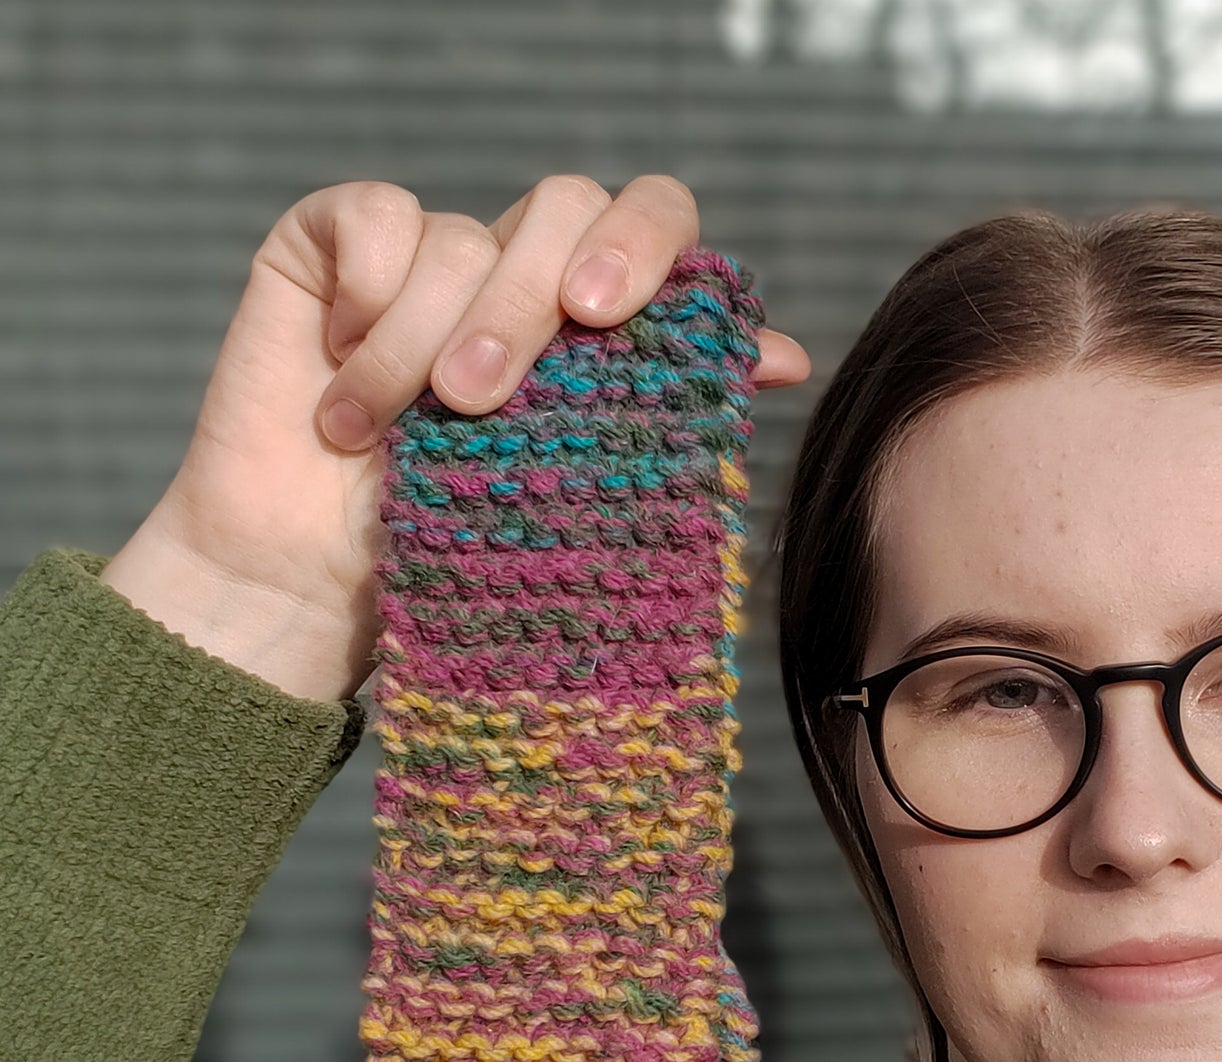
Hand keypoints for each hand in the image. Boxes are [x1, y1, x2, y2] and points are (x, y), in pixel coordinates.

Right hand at [100, 174, 809, 701]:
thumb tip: (788, 357)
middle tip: (476, 402)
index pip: (653, 218)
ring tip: (387, 432)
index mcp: (594, 317)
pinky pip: (372, 216)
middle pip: (563, 207)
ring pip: (461, 235)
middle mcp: (523, 268)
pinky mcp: (336, 240)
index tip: (603, 309)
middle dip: (524, 307)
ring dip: (423, 343)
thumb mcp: (585, 484)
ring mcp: (433, 248)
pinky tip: (343, 371)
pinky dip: (365, 298)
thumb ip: (676, 409)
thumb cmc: (464, 545)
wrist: (323, 583)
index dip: (644, 242)